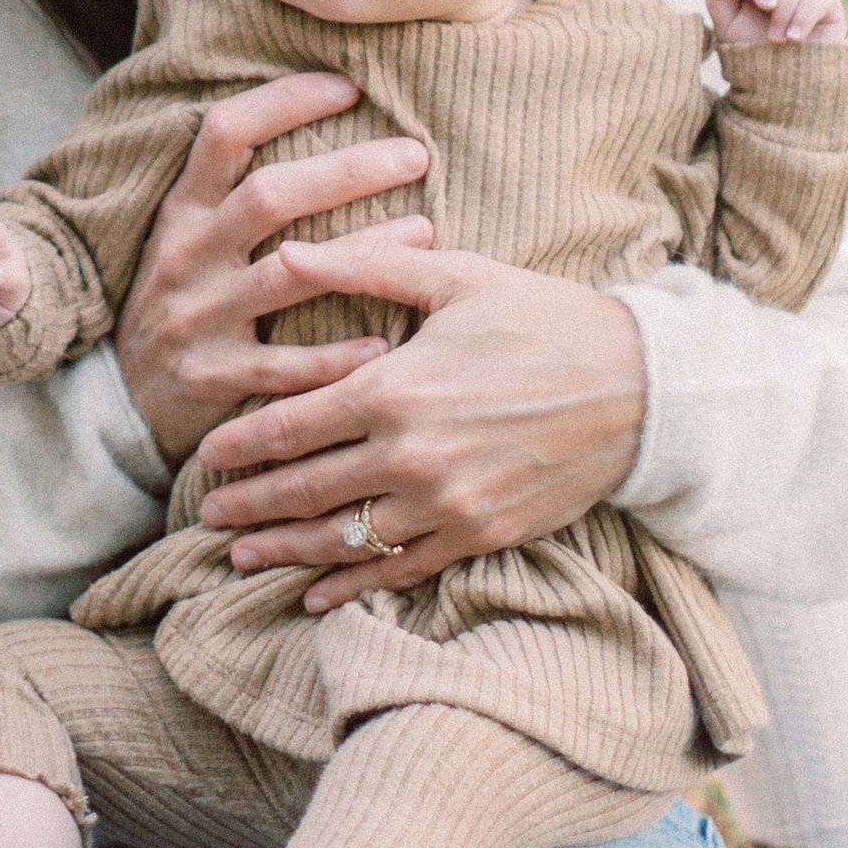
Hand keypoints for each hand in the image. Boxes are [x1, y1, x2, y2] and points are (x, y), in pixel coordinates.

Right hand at [111, 72, 431, 462]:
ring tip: (424, 230)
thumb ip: (232, 190)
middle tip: (414, 154)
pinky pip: (283, 364)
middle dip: (346, 171)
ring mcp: (198, 316)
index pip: (225, 133)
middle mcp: (186, 254)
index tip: (347, 86)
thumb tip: (317, 123)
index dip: (283, 101)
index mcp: (181, 210)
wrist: (118, 395)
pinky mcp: (212, 376)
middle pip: (269, 196)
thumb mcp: (185, 235)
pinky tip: (386, 344)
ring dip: (362, 252)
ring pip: (287, 275)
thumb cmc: (179, 298)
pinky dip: (336, 356)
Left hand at [190, 241, 646, 609]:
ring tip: (241, 559)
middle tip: (204, 515)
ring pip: (343, 540)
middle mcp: (409, 457)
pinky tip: (318, 595)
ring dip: (286, 552)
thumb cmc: (545, 320)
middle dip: (247, 506)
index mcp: (393, 389)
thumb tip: (287, 251)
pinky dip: (354, 586)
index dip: (239, 447)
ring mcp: (445, 506)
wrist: (642, 389)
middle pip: (304, 491)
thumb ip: (363, 269)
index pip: (289, 428)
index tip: (205, 457)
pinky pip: (401, 571)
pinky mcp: (480, 536)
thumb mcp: (454, 279)